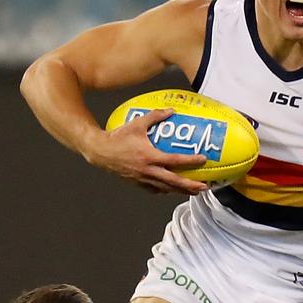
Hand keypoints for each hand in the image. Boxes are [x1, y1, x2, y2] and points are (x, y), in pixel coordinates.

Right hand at [87, 108, 207, 193]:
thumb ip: (155, 116)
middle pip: (174, 182)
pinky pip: (154, 190)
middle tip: (204, 187)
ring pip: (166, 189)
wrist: (99, 151)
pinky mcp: (136, 183)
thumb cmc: (117, 137)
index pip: (175, 160)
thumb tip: (171, 110)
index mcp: (149, 157)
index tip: (203, 159)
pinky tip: (171, 190)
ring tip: (193, 191)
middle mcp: (148, 171)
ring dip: (181, 191)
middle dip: (190, 185)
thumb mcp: (137, 124)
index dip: (190, 161)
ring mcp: (142, 179)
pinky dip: (165, 190)